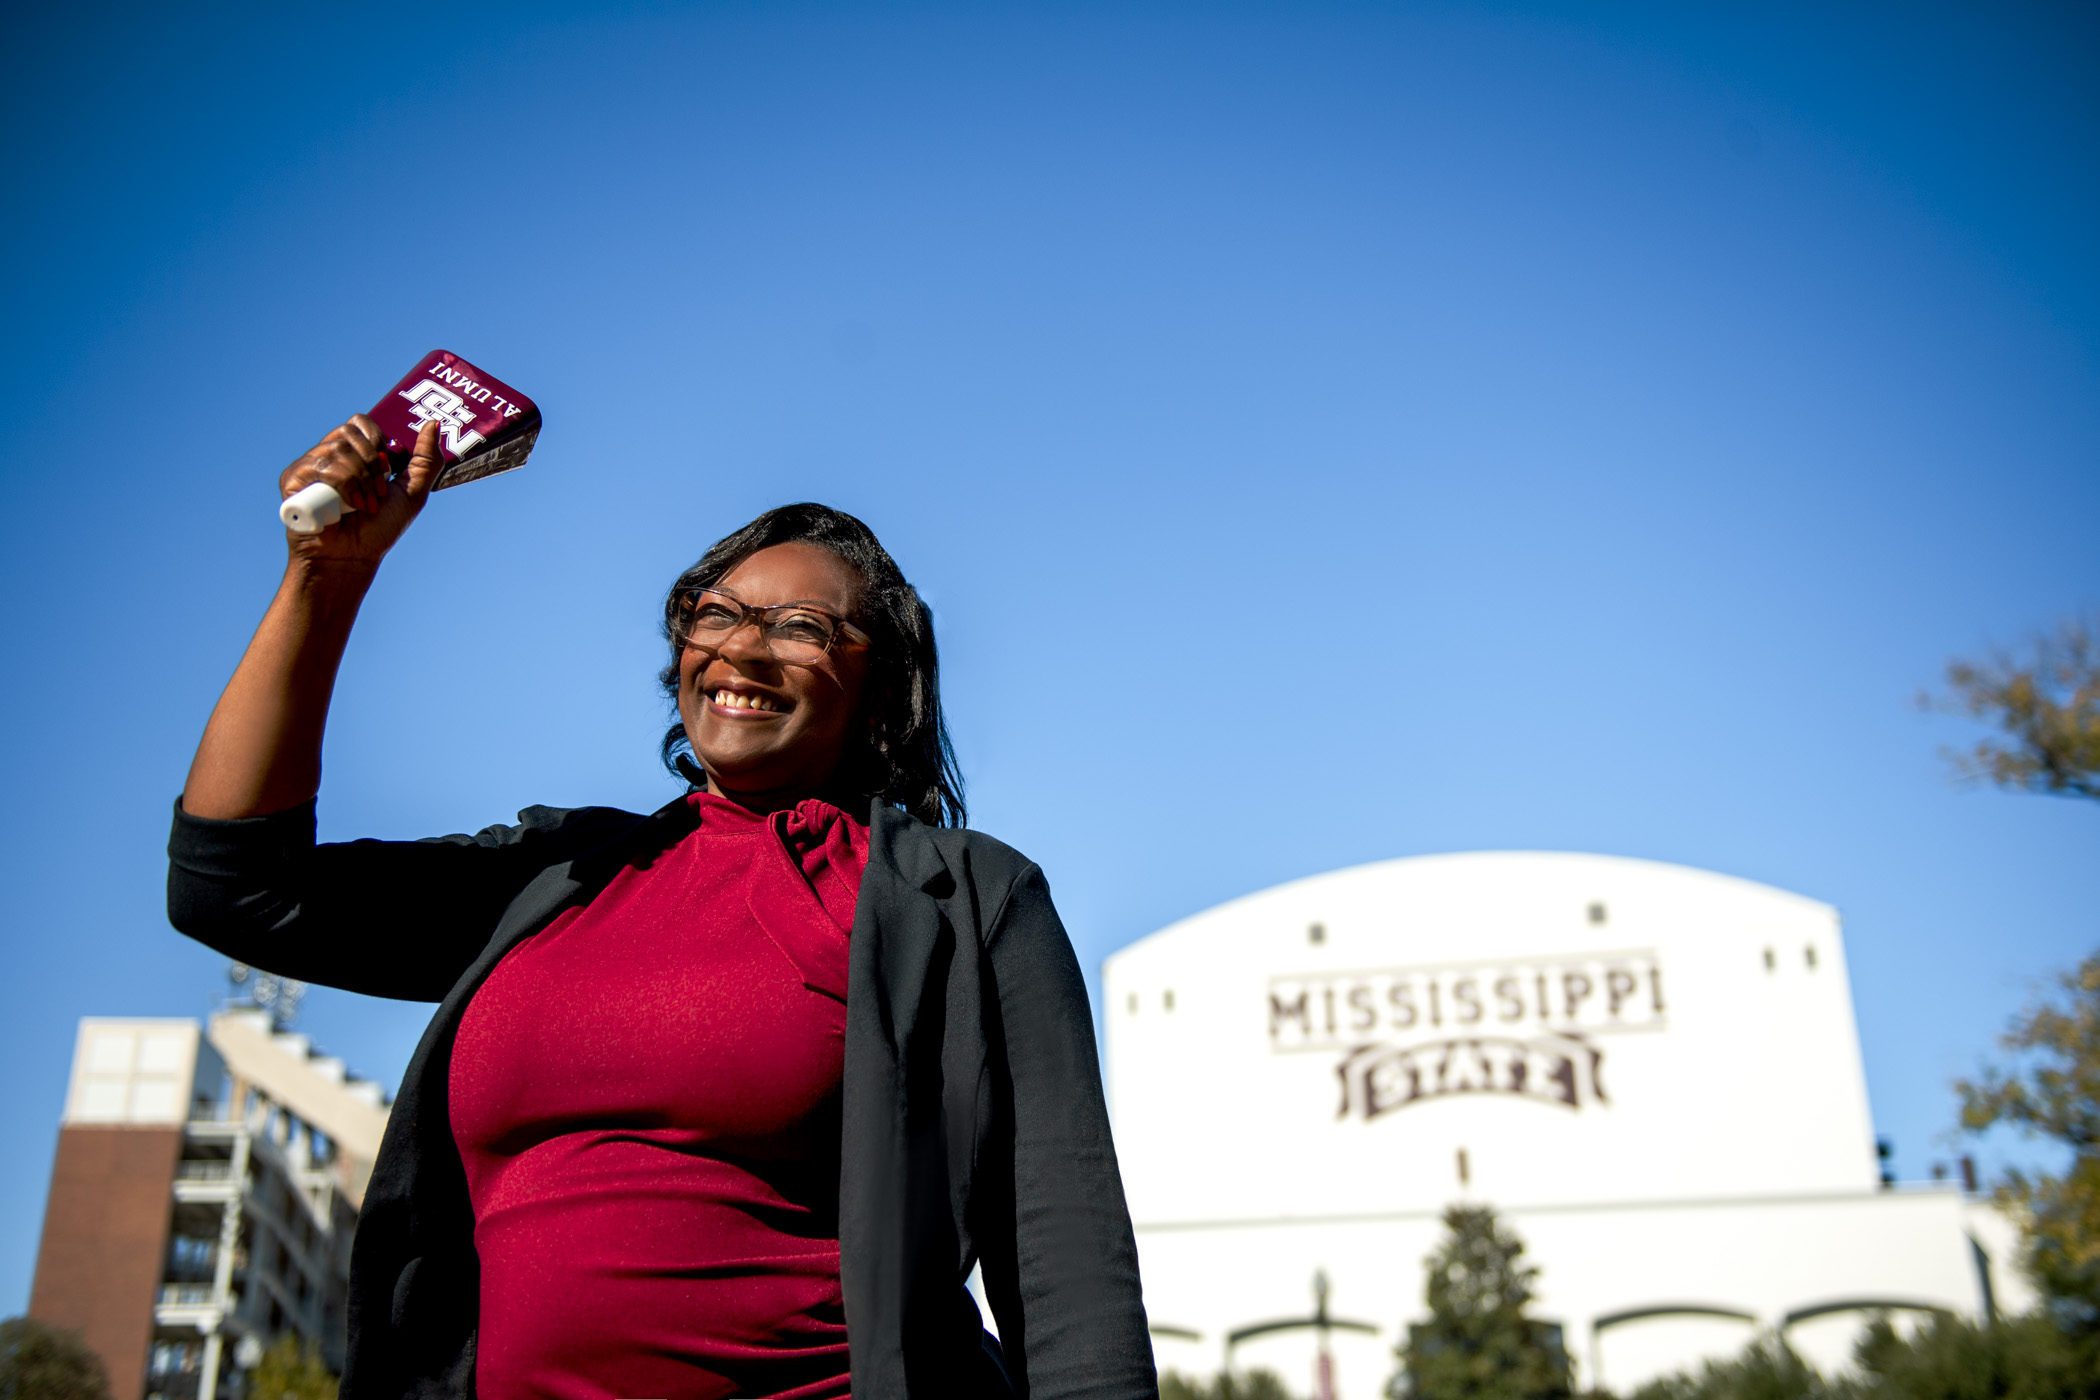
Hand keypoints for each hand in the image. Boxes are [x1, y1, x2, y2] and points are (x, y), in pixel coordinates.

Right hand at [278, 415, 444, 565]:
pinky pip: (320, 465)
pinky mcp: (292, 479)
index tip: (388, 468)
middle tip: (377, 493)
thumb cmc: (380, 528)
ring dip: (360, 480)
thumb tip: (433, 423)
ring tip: (362, 505)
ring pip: (338, 449)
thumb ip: (426, 459)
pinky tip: (346, 507)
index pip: (361, 423)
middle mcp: (329, 456)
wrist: (353, 557)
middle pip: (350, 433)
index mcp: (353, 454)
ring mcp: (309, 466)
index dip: (377, 441)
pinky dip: (342, 485)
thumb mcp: (413, 492)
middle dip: (372, 465)